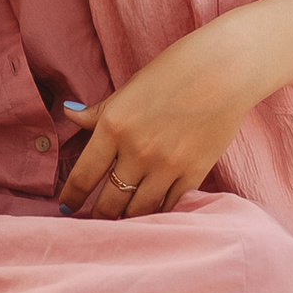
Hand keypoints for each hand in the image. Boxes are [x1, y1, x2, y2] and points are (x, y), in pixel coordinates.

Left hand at [59, 8, 276, 218]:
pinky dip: (159, 213)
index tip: (66, 208)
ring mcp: (167, 166)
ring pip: (138, 211)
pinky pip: (169, 206)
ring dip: (126, 219)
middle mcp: (137, 151)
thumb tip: (70, 114)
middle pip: (109, 202)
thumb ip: (100, 111)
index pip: (83, 176)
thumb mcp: (129, 88)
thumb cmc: (175, 71)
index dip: (71, 197)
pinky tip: (152, 214)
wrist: (226, 69)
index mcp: (114, 126)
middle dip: (97, 216)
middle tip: (94, 221)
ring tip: (120, 222)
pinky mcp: (194, 173)